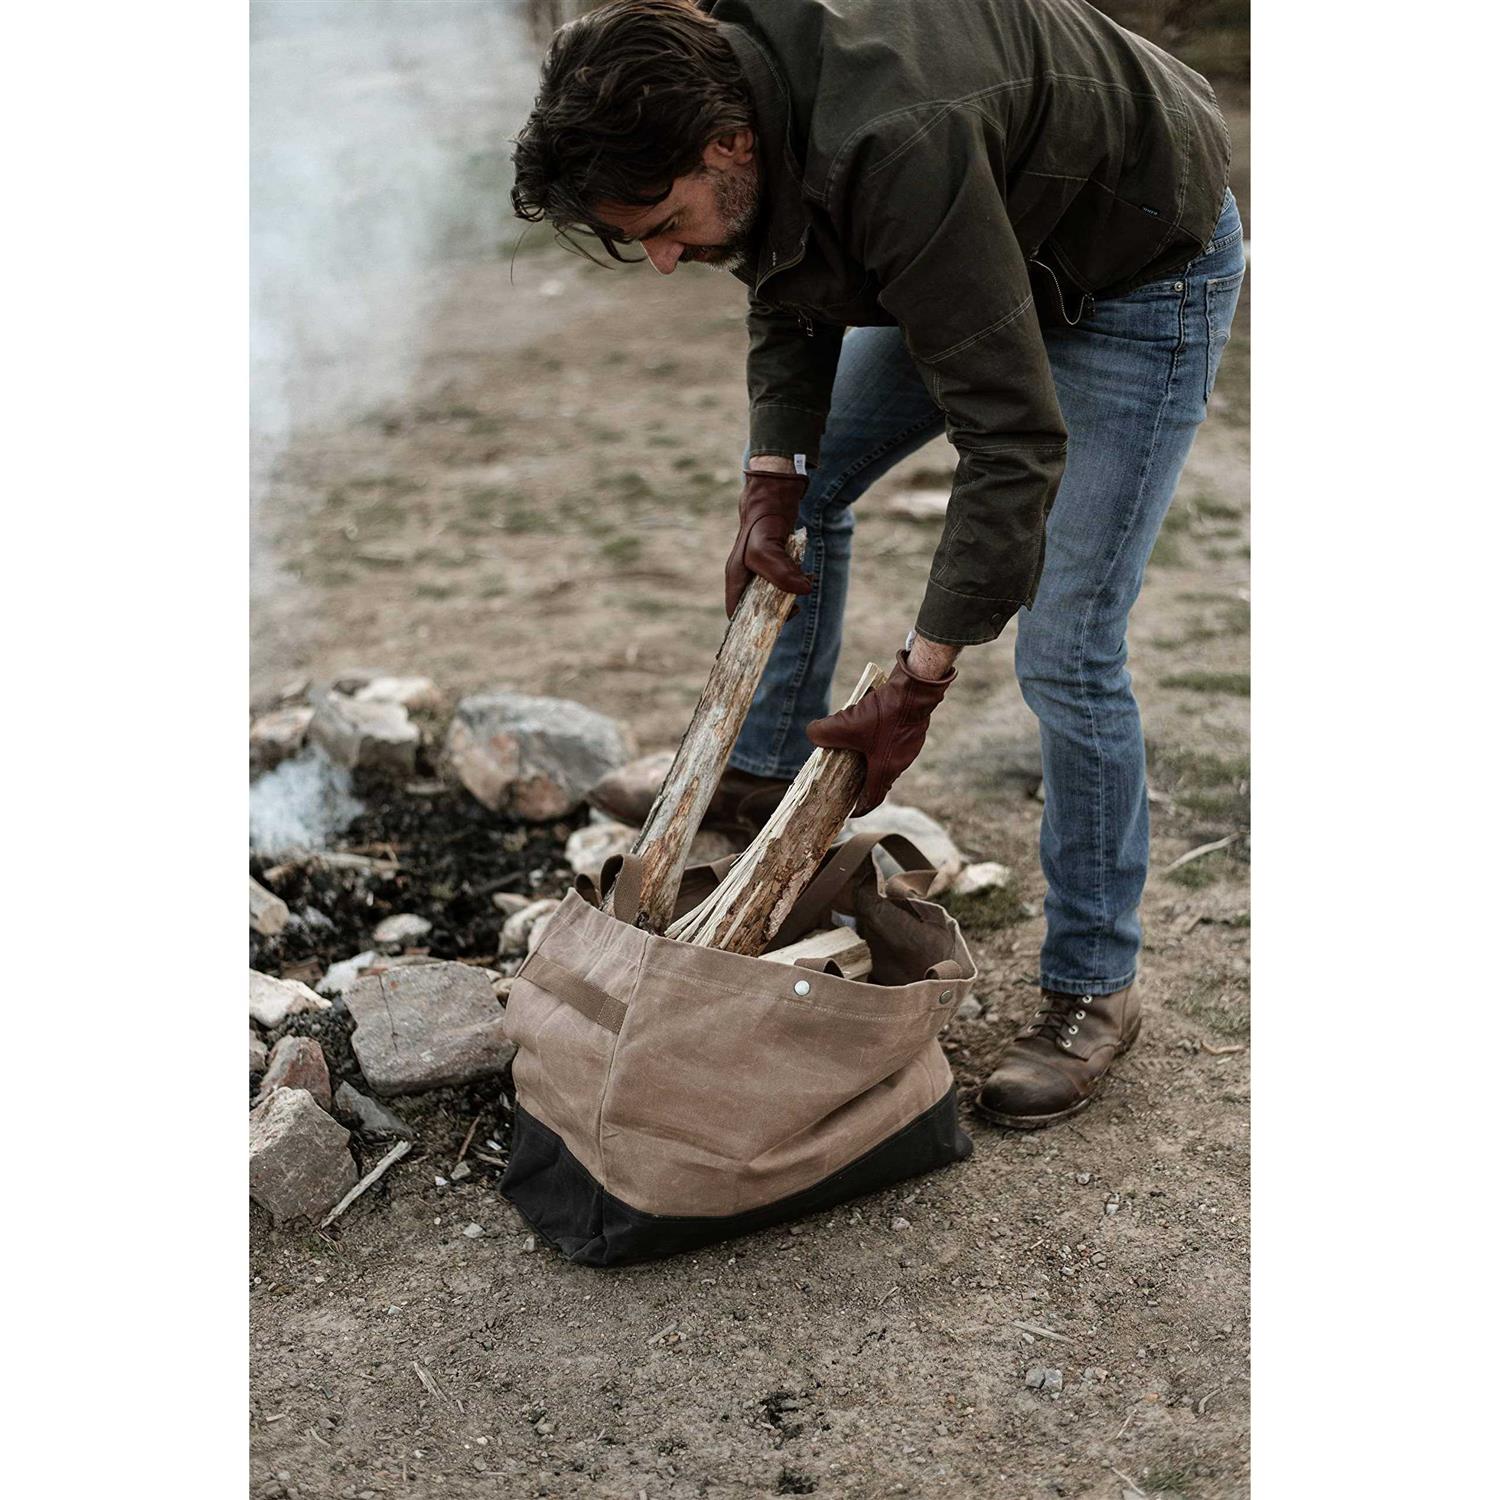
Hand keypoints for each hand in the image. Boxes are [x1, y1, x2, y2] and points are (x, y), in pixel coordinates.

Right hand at [723, 468, 814, 616]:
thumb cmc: (762, 521)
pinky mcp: (774, 563)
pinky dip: (796, 583)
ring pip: (774, 595)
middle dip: (777, 610)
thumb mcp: (765, 550)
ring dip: (790, 596)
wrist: (775, 494)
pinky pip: (785, 582)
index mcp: (736, 577)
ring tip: (802, 587)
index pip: (736, 613)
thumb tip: (803, 592)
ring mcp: (760, 570)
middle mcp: (745, 576)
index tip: (772, 625)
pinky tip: (806, 577)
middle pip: (758, 607)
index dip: (749, 625)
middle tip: (794, 606)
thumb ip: (781, 574)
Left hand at [805, 648, 956, 815]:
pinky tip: (869, 724)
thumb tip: (812, 734)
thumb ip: (823, 733)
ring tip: (854, 746)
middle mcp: (900, 761)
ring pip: (887, 757)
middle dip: (862, 779)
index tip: (851, 811)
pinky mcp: (912, 729)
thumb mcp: (845, 724)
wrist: (916, 690)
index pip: (874, 798)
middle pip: (879, 777)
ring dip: (871, 755)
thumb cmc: (885, 714)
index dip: (861, 807)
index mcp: (886, 769)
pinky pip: (893, 739)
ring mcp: (909, 745)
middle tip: (847, 776)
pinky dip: (880, 738)